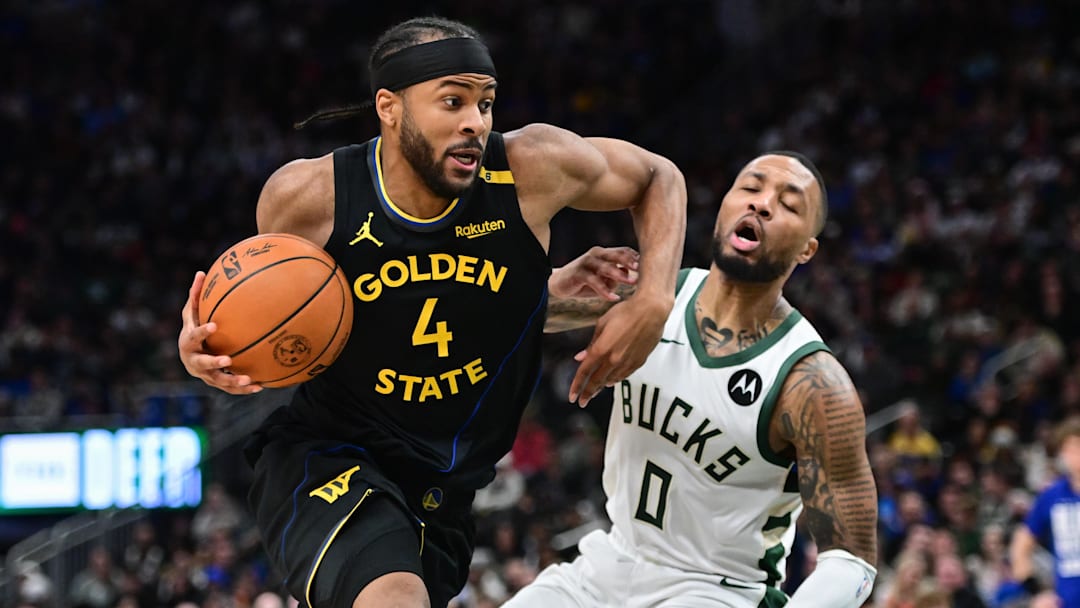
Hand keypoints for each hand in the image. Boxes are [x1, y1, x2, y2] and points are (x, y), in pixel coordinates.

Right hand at [178, 271, 262, 393]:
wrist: (188, 355)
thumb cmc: (192, 328)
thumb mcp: (192, 312)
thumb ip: (196, 295)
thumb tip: (202, 272)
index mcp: (188, 342)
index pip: (194, 336)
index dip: (203, 332)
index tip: (214, 326)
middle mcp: (194, 361)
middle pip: (203, 364)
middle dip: (214, 362)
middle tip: (228, 360)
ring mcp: (204, 374)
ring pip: (218, 380)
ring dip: (232, 381)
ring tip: (248, 380)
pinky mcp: (216, 382)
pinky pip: (229, 388)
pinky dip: (243, 389)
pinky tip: (259, 386)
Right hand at [549, 246, 638, 300]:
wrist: (559, 284)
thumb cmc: (585, 281)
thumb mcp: (604, 279)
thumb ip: (616, 276)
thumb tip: (630, 275)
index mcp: (605, 254)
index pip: (623, 251)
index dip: (635, 257)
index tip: (650, 264)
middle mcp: (596, 255)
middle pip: (616, 254)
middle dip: (629, 261)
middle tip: (641, 268)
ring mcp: (586, 263)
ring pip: (605, 266)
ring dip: (619, 274)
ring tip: (631, 282)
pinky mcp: (578, 273)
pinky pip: (593, 281)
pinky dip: (604, 290)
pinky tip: (613, 297)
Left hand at [569, 291, 671, 406]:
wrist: (651, 311)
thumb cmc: (626, 312)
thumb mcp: (602, 324)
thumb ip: (591, 344)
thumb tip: (581, 357)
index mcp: (601, 349)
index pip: (584, 372)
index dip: (576, 386)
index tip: (572, 396)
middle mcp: (614, 359)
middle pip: (597, 381)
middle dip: (588, 393)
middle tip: (582, 401)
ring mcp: (627, 362)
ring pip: (611, 380)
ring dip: (601, 387)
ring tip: (595, 391)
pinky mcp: (639, 362)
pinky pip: (624, 375)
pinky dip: (615, 380)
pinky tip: (611, 381)